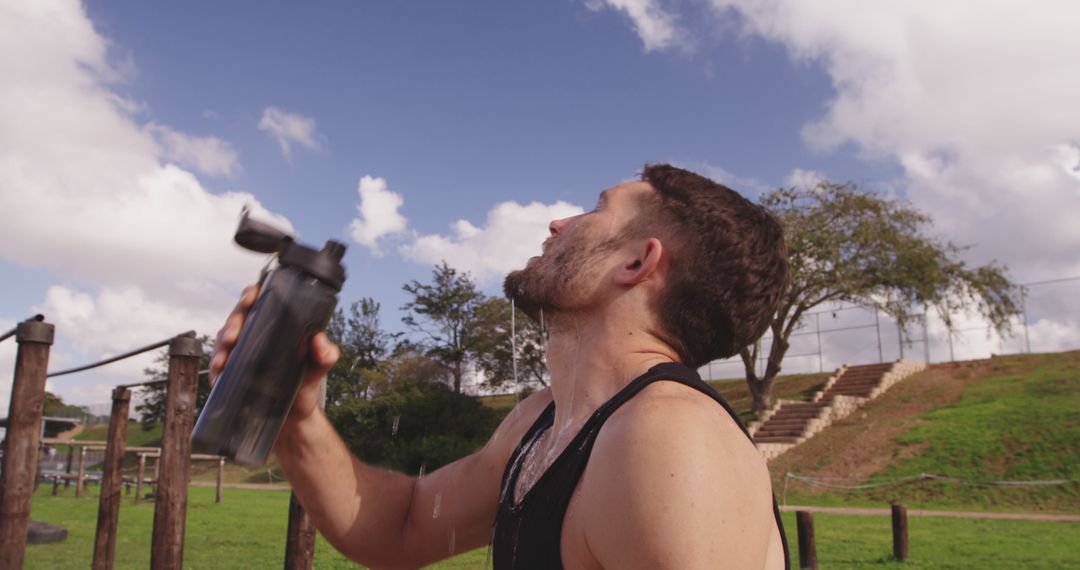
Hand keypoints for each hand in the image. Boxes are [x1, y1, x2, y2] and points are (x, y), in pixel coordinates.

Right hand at [210, 285, 339, 421]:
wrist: (295, 418)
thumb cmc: (307, 384)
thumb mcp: (320, 367)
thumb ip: (326, 354)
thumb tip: (319, 340)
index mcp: (277, 326)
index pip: (260, 301)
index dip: (251, 295)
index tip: (250, 298)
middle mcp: (257, 335)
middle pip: (237, 318)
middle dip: (232, 324)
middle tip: (233, 336)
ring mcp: (243, 353)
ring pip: (224, 339)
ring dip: (220, 347)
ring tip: (223, 359)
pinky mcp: (233, 372)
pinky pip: (218, 365)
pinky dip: (215, 368)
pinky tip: (218, 375)